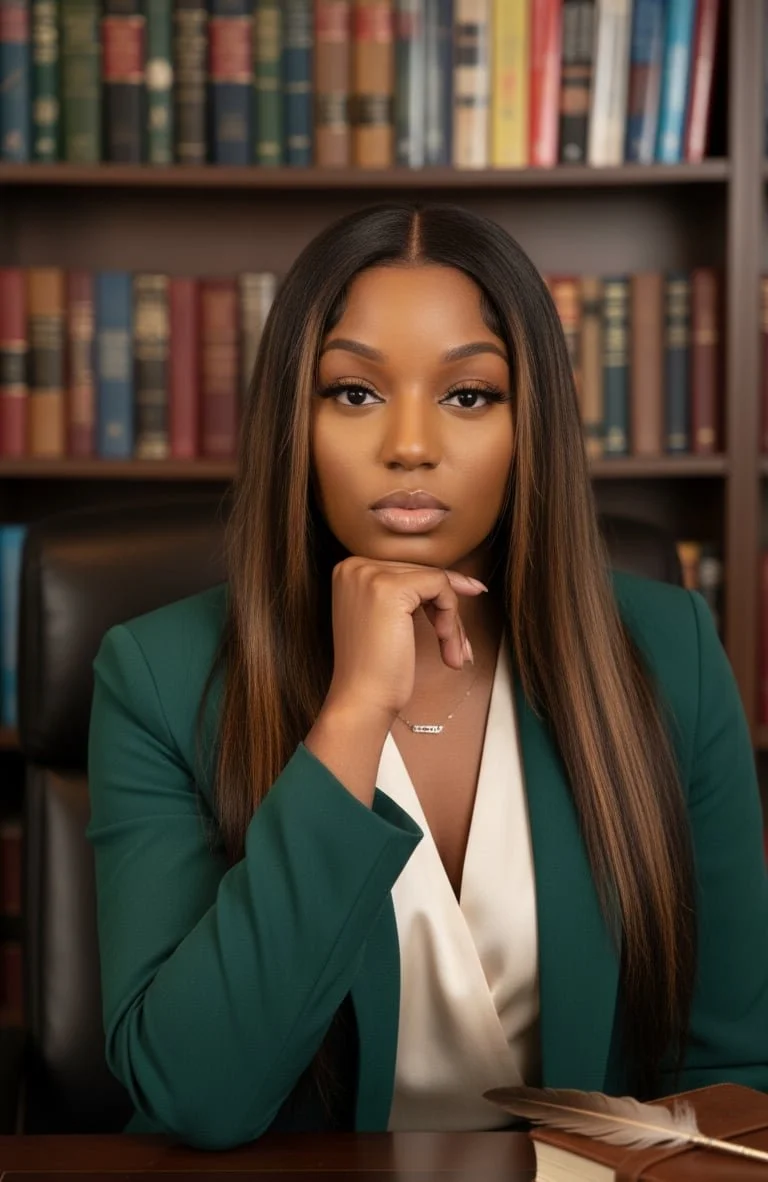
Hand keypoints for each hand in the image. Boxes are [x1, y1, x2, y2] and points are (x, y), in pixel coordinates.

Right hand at [325, 556, 487, 722]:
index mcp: (349, 571)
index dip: (438, 593)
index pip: (408, 570)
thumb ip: (410, 593)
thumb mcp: (389, 619)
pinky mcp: (390, 588)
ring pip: (435, 581)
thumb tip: (461, 579)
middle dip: (448, 611)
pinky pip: (440, 587)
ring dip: (452, 621)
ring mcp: (369, 575)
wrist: (361, 699)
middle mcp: (355, 566)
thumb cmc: (375, 669)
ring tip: (454, 653)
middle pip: (422, 574)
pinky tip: (446, 646)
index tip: (469, 598)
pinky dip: (450, 618)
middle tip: (461, 646)